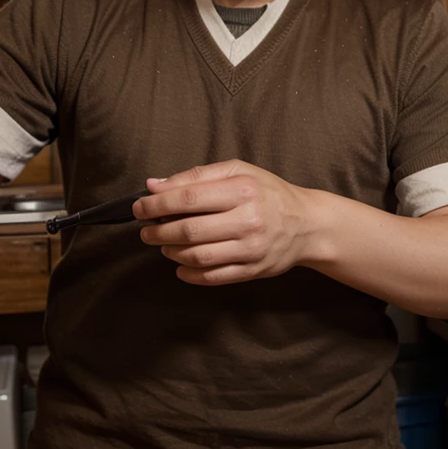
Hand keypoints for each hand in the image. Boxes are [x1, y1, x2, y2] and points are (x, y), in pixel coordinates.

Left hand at [132, 160, 315, 285]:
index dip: (157, 204)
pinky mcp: (253, 270)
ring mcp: (251, 249)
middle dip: (158, 231)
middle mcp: (248, 220)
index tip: (140, 206)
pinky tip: (180, 265)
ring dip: (171, 252)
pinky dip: (189, 274)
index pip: (188, 199)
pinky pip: (213, 277)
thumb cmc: (268, 193)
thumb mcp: (238, 171)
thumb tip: (156, 185)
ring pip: (198, 256)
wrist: (307, 224)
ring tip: (163, 244)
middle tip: (146, 229)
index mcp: (242, 190)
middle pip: (189, 230)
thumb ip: (196, 176)